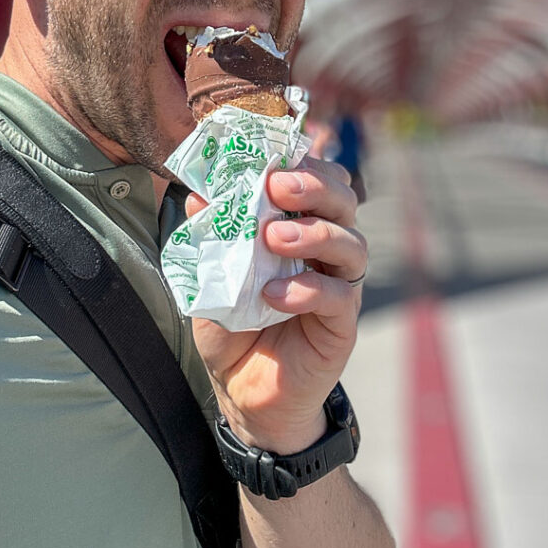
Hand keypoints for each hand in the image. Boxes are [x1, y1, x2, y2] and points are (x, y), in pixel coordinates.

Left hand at [188, 157, 366, 454]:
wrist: (242, 390)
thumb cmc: (232, 325)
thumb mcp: (211, 276)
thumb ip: (209, 237)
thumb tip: (196, 193)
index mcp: (299, 224)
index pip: (317, 178)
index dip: (301, 161)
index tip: (269, 157)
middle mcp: (327, 247)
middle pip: (343, 199)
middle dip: (314, 185)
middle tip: (277, 186)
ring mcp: (339, 283)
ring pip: (351, 243)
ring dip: (314, 232)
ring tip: (273, 238)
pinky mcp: (342, 323)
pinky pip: (339, 296)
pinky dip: (308, 289)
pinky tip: (274, 295)